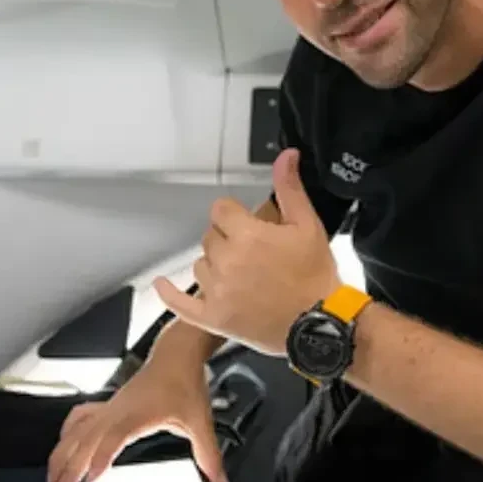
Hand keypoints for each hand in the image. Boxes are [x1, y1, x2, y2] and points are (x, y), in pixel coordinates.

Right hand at [45, 357, 227, 481]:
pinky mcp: (109, 404)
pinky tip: (62, 445)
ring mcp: (110, 406)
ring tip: (51, 479)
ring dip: (61, 455)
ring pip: (77, 431)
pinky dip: (67, 433)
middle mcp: (117, 409)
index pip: (113, 438)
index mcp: (137, 413)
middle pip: (85, 440)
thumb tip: (219, 480)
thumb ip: (208, 453)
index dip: (100, 458)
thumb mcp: (200, 420)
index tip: (90, 480)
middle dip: (68, 469)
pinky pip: (81, 417)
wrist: (177, 352)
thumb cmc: (185, 380)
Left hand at [154, 148, 341, 356]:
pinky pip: (181, 304)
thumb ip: (290, 189)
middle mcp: (227, 262)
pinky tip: (162, 284)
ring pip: (201, 264)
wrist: (320, 324)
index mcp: (247, 236)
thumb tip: (286, 157)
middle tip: (254, 252)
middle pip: (210, 236)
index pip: (221, 210)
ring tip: (243, 274)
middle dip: (228, 238)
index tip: (250, 224)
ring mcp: (217, 291)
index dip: (236, 214)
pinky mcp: (214, 317)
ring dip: (215, 264)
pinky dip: (169, 293)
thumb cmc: (315, 276)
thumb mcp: (307, 225)